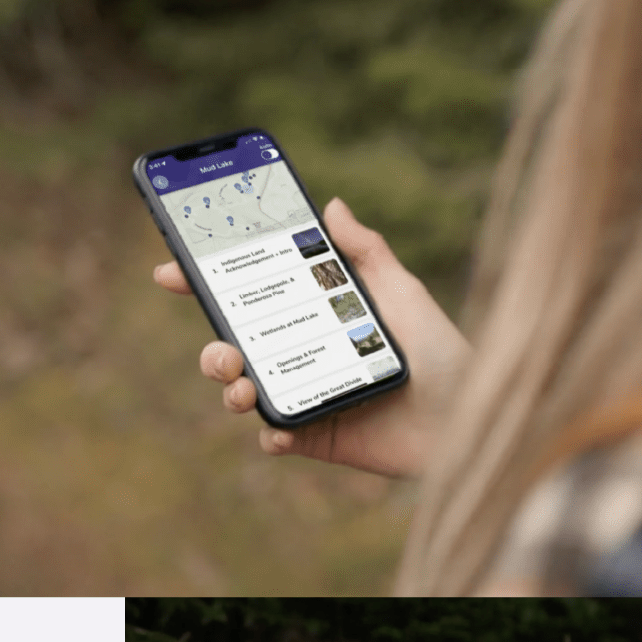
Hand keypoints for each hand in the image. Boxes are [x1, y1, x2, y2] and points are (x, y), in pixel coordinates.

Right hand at [153, 197, 471, 477]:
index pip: (249, 297)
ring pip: (243, 392)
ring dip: (229, 388)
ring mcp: (307, 396)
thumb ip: (365, 252)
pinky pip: (279, 435)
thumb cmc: (443, 352)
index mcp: (314, 316)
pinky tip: (278, 429)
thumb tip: (332, 204)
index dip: (205, 284)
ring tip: (242, 386)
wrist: (471, 415)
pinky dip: (271, 432)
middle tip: (222, 349)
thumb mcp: (403, 292)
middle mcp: (303, 356)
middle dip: (211, 349)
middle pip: (233, 348)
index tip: (170, 271)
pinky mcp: (320, 437)